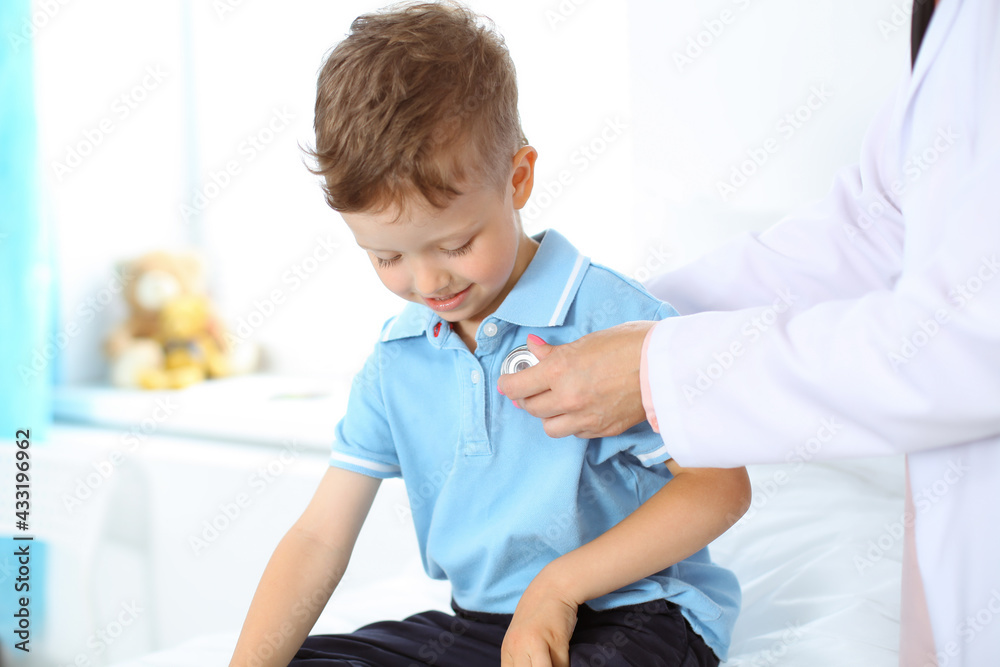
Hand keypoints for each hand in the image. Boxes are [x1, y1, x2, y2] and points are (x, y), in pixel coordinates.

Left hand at [497, 321, 655, 438]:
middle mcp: (567, 398)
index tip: (508, 382)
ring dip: (548, 415)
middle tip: (531, 388)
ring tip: (556, 401)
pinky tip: (579, 409)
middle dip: (527, 398)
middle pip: (530, 408)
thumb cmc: (631, 345)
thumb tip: (534, 348)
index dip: (508, 384)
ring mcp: (585, 417)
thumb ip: (556, 351)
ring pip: (550, 427)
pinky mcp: (602, 430)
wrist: (668, 367)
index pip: (517, 386)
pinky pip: (575, 433)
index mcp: (560, 370)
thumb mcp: (588, 341)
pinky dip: (571, 423)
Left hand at [501, 574, 579, 666]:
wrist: (553, 588)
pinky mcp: (556, 640)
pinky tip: (564, 660)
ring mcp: (535, 643)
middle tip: (545, 664)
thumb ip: (520, 660)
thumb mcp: (521, 639)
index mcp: (507, 649)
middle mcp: (517, 647)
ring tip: (555, 664)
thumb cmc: (539, 616)